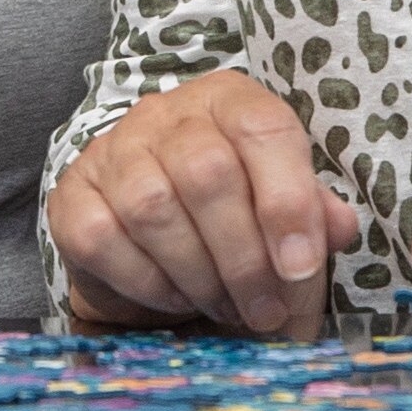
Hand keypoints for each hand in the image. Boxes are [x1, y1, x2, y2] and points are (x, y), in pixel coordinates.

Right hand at [48, 69, 341, 335]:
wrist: (146, 227)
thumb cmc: (229, 209)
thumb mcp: (279, 201)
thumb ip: (313, 212)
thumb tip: (339, 227)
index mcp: (229, 100)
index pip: (263, 130)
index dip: (286, 201)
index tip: (301, 267)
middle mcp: (166, 114)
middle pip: (207, 174)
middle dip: (244, 258)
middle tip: (266, 310)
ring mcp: (112, 151)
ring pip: (154, 209)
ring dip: (200, 276)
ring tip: (228, 308)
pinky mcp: (72, 196)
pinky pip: (104, 240)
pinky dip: (149, 282)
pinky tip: (177, 296)